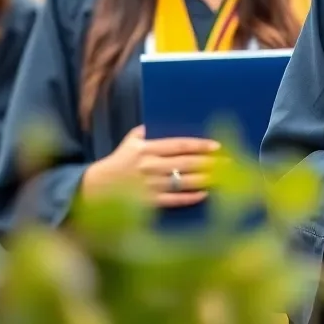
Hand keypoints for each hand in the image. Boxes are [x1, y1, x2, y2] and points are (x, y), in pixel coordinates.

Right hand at [80, 125, 219, 208]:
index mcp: (146, 149)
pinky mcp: (147, 203)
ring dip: (205, 180)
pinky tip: (204, 194)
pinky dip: (190, 198)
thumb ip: (149, 130)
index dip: (200, 146)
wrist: (94, 188)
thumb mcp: (131, 140)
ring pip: (182, 182)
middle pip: (186, 164)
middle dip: (210, 163)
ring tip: (223, 178)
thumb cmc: (118, 161)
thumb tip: (167, 119)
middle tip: (229, 162)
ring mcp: (149, 186)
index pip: (179, 145)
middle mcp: (149, 167)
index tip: (218, 146)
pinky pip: (173, 200)